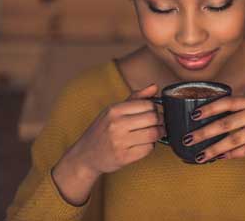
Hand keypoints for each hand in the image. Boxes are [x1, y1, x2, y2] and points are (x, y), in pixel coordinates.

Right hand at [52, 83, 165, 204]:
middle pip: (153, 118)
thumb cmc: (102, 131)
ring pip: (153, 134)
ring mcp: (119, 142)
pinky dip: (150, 146)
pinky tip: (143, 144)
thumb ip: (136, 98)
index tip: (153, 113)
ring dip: (158, 134)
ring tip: (153, 134)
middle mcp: (116, 124)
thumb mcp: (113, 111)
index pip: (148, 104)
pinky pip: (148, 149)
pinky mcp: (124, 157)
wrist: (84, 155)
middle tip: (157, 124)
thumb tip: (155, 87)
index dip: (155, 108)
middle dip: (160, 121)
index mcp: (114, 110)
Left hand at [183, 96, 244, 165]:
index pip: (227, 102)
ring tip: (201, 155)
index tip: (193, 116)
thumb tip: (203, 119)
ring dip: (215, 149)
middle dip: (204, 133)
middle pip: (227, 124)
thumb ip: (236, 113)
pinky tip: (221, 157)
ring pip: (235, 140)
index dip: (209, 108)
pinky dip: (232, 155)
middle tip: (189, 139)